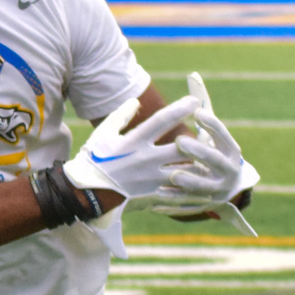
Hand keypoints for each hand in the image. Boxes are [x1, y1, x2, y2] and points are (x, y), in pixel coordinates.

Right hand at [62, 95, 200, 202]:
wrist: (86, 192)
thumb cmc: (93, 160)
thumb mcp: (103, 133)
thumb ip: (121, 116)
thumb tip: (135, 101)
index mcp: (135, 141)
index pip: (163, 120)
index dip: (181, 109)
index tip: (195, 101)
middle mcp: (146, 159)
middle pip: (182, 147)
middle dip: (197, 140)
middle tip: (207, 136)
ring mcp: (151, 178)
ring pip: (185, 170)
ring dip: (197, 164)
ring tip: (208, 160)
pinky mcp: (152, 193)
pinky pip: (177, 189)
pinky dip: (190, 185)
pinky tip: (200, 183)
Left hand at [148, 73, 259, 234]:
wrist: (223, 189)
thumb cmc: (211, 151)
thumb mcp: (209, 132)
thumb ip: (202, 107)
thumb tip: (193, 76)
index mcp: (230, 150)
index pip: (224, 136)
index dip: (213, 125)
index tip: (197, 112)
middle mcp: (228, 171)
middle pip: (216, 161)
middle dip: (200, 152)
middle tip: (180, 141)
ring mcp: (216, 190)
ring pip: (204, 186)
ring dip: (189, 181)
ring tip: (173, 175)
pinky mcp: (203, 206)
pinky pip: (188, 205)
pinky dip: (174, 202)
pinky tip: (158, 197)